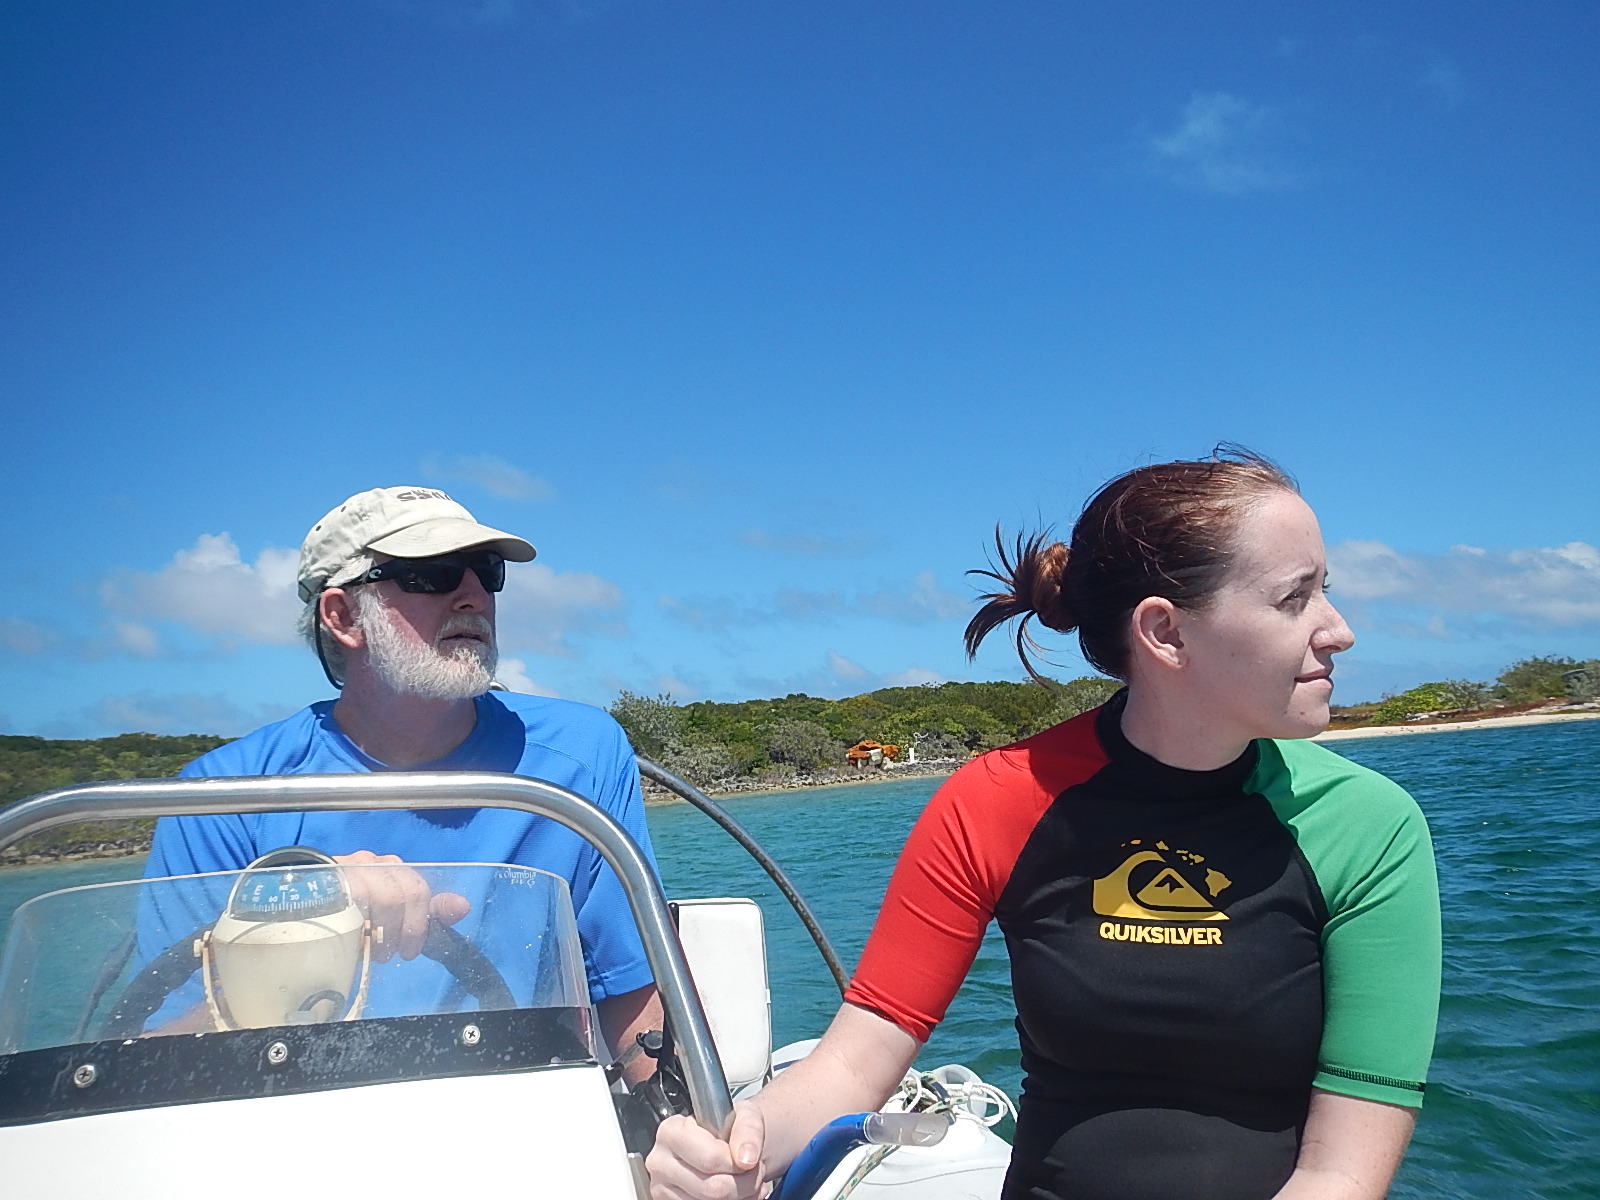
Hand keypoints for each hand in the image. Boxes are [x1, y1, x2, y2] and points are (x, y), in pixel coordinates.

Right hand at [332, 850, 469, 962]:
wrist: (302, 900)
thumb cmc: (355, 911)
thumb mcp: (395, 914)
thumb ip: (427, 911)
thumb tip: (463, 907)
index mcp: (393, 869)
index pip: (417, 890)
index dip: (417, 924)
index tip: (411, 950)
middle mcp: (373, 863)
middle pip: (400, 894)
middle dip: (400, 930)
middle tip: (391, 953)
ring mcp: (349, 868)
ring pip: (379, 897)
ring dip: (379, 933)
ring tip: (372, 951)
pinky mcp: (326, 879)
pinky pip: (348, 901)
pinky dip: (355, 926)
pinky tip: (351, 938)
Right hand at [647, 1103, 767, 1199]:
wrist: (725, 1141)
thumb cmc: (728, 1126)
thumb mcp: (744, 1115)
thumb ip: (748, 1130)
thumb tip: (746, 1158)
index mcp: (670, 1132)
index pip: (709, 1158)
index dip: (736, 1163)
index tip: (747, 1157)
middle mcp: (661, 1162)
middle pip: (712, 1188)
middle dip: (744, 1183)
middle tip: (754, 1171)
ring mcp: (662, 1189)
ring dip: (740, 1196)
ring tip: (745, 1180)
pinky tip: (736, 1193)